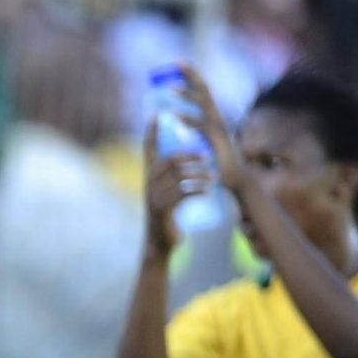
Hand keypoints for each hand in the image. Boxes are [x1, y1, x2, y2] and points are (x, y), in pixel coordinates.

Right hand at [141, 127, 209, 260]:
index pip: (147, 150)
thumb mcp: (166, 193)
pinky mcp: (163, 209)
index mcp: (149, 178)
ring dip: (199, 175)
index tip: (155, 114)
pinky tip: (208, 192)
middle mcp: (148, 184)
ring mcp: (154, 196)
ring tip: (211, 177)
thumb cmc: (166, 217)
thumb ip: (171, 177)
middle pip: (169, 160)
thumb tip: (184, 159)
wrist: (159, 243)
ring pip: (179, 176)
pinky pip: (184, 192)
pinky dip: (199, 191)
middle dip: (189, 156)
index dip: (150, 132)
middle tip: (206, 156)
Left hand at [164, 63, 243, 187]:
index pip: (203, 92)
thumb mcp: (204, 144)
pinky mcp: (218, 141)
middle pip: (205, 91)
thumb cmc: (219, 164)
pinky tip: (176, 115)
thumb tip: (176, 123)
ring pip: (203, 106)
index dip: (192, 78)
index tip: (179, 64)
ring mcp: (220, 128)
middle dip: (192, 76)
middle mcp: (218, 119)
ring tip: (171, 88)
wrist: (236, 180)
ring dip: (187, 96)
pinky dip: (189, 119)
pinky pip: (203, 126)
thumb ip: (194, 132)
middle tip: (178, 61)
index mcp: (213, 118)